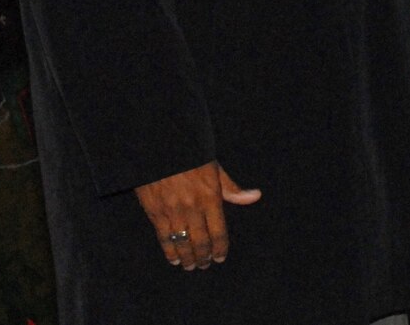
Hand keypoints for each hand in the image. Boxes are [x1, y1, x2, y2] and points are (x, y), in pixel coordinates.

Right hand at [134, 161, 260, 270]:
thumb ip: (231, 188)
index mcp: (210, 197)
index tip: (220, 257)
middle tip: (205, 265)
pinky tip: (173, 258)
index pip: (219, 231)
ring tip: (191, 265)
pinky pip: (163, 238)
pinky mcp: (154, 212)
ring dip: (188, 258)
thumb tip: (255, 196)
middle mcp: (192, 207)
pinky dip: (169, 251)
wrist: (160, 145)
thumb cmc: (190, 154)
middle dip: (204, 256)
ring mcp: (172, 211)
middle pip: (201, 241)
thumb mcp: (214, 167)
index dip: (220, 247)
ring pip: (182, 242)